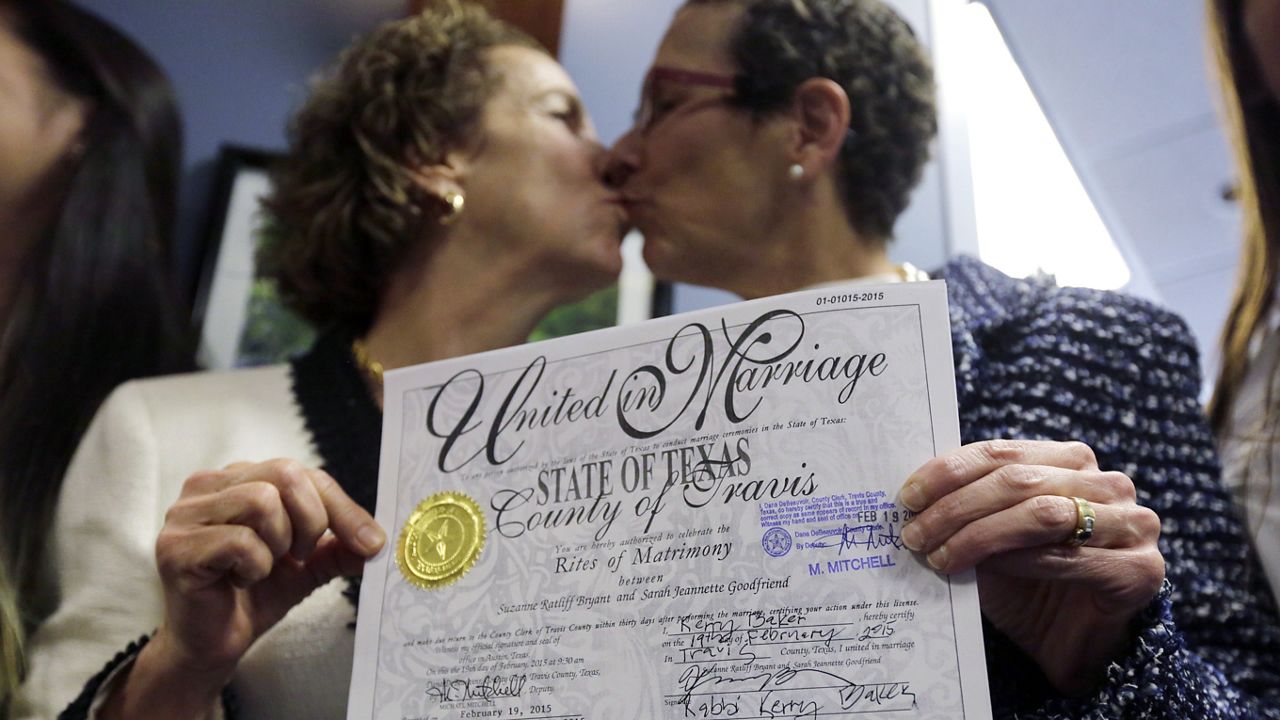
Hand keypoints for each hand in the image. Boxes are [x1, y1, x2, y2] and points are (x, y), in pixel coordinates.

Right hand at [105, 460, 384, 717]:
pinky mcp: (176, 547)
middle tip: (302, 556)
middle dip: (311, 520)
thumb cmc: (255, 595)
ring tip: (264, 567)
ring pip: (261, 501)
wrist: (212, 645)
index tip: (371, 542)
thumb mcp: (309, 564)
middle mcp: (207, 485)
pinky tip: (238, 581)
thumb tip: (378, 539)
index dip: (342, 506)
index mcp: (238, 478)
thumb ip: (339, 545)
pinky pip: (240, 541)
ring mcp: (185, 514)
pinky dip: (254, 567)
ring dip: (278, 544)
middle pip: (285, 473)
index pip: (303, 472)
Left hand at [899, 439, 1162, 694]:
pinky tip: (980, 570)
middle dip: (957, 506)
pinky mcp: (1139, 570)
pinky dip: (1016, 561)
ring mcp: (1132, 525)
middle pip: (1019, 481)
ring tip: (937, 555)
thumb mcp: (990, 537)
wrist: (1069, 646)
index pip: (1002, 452)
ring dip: (980, 534)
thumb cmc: (1026, 584)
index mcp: (1071, 462)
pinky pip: (1067, 557)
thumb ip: (967, 509)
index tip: (908, 496)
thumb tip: (913, 497)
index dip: (950, 471)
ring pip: (1042, 513)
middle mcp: (1108, 484)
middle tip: (914, 533)